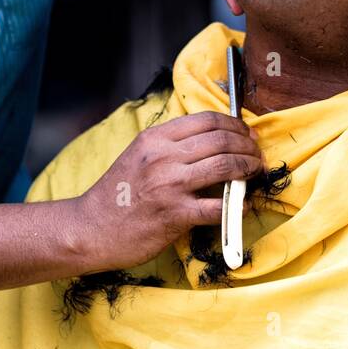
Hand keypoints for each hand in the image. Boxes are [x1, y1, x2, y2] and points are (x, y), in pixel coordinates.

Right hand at [72, 111, 263, 271]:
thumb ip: (170, 146)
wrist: (91, 229)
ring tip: (255, 172)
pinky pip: (218, 207)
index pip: (206, 120)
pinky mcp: (175, 215)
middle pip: (221, 139)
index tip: (246, 134)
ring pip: (224, 166)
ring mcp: (169, 186)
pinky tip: (243, 204)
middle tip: (257, 154)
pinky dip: (238, 205)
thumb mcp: (138, 156)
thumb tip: (212, 141)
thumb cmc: (116, 194)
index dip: (235, 124)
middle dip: (248, 146)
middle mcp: (163, 157)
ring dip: (248, 168)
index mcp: (155, 139)